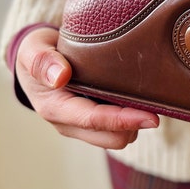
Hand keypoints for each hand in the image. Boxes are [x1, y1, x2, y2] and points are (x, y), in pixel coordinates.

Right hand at [15, 27, 158, 148]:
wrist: (34, 60)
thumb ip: (43, 61)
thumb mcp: (33, 49)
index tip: (151, 117)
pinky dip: (129, 118)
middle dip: (134, 125)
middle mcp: (68, 123)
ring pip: (118, 137)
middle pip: (113, 138)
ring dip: (132, 123)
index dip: (124, 120)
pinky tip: (135, 97)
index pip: (95, 120)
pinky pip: (116, 129)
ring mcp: (80, 125)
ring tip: (144, 96)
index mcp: (55, 108)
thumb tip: (60, 76)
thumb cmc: (36, 53)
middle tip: (156, 101)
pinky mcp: (91, 122)